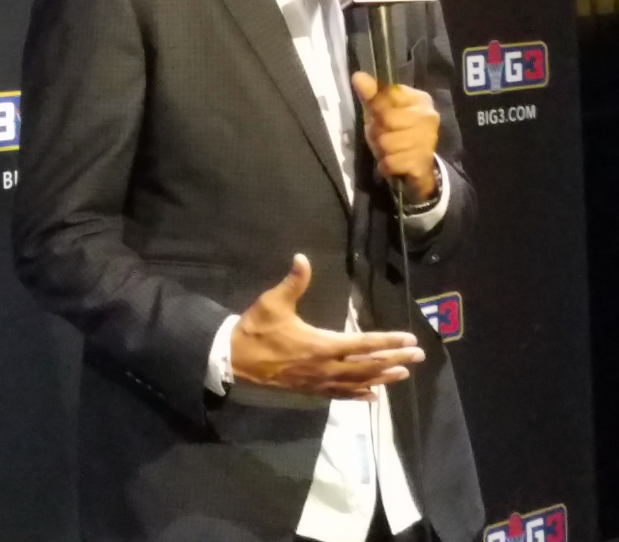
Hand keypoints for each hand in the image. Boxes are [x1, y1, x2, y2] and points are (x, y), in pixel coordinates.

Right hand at [230, 255, 424, 400]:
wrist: (235, 358)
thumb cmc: (257, 328)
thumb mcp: (273, 301)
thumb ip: (293, 281)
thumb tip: (302, 258)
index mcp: (321, 344)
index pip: (363, 344)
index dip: (388, 341)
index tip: (409, 339)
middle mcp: (325, 367)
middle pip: (368, 365)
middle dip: (394, 359)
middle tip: (419, 356)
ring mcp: (318, 381)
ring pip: (358, 382)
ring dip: (382, 377)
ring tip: (404, 374)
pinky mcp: (310, 390)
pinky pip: (340, 395)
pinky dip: (358, 395)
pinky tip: (372, 396)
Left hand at [352, 71, 439, 201]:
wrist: (417, 166)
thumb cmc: (396, 133)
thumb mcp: (380, 111)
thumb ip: (370, 94)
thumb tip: (357, 75)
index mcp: (419, 99)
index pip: (388, 94)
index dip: (376, 106)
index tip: (378, 114)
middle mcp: (428, 116)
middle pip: (387, 119)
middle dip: (377, 131)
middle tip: (382, 136)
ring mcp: (428, 140)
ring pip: (387, 142)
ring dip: (381, 150)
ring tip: (388, 150)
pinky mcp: (422, 162)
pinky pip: (391, 162)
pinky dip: (386, 165)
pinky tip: (393, 162)